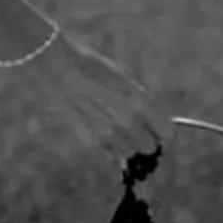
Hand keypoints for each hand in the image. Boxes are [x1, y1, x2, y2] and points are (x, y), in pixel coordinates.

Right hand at [2, 30, 165, 159]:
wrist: (56, 68)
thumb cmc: (90, 67)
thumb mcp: (123, 78)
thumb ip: (140, 101)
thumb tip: (151, 120)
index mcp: (140, 102)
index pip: (166, 132)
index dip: (161, 131)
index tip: (156, 129)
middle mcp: (129, 121)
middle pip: (149, 148)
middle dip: (145, 141)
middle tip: (135, 130)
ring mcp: (109, 134)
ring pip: (130, 154)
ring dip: (126, 146)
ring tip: (113, 128)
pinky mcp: (91, 141)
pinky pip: (110, 155)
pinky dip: (110, 148)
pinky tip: (100, 130)